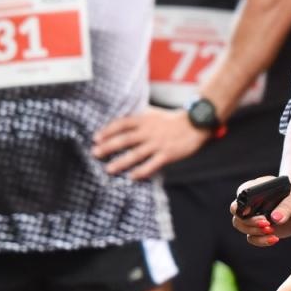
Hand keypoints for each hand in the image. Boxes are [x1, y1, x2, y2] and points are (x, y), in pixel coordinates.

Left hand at [92, 107, 207, 179]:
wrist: (195, 123)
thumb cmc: (172, 120)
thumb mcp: (154, 113)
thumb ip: (139, 115)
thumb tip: (122, 116)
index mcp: (144, 119)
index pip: (122, 124)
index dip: (108, 130)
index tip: (96, 138)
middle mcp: (149, 131)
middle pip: (125, 139)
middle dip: (108, 146)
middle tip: (95, 153)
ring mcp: (158, 143)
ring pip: (136, 154)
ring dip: (121, 162)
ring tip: (109, 169)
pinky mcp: (167, 154)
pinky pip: (152, 164)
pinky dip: (141, 171)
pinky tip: (132, 177)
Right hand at [229, 174, 290, 245]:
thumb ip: (286, 206)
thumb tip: (275, 218)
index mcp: (255, 189)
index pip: (240, 196)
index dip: (241, 205)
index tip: (250, 211)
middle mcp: (251, 204)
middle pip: (238, 215)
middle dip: (249, 222)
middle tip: (266, 223)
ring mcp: (254, 218)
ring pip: (242, 227)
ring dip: (254, 232)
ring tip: (272, 231)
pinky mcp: (259, 230)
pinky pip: (252, 238)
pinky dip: (261, 241)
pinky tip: (275, 238)